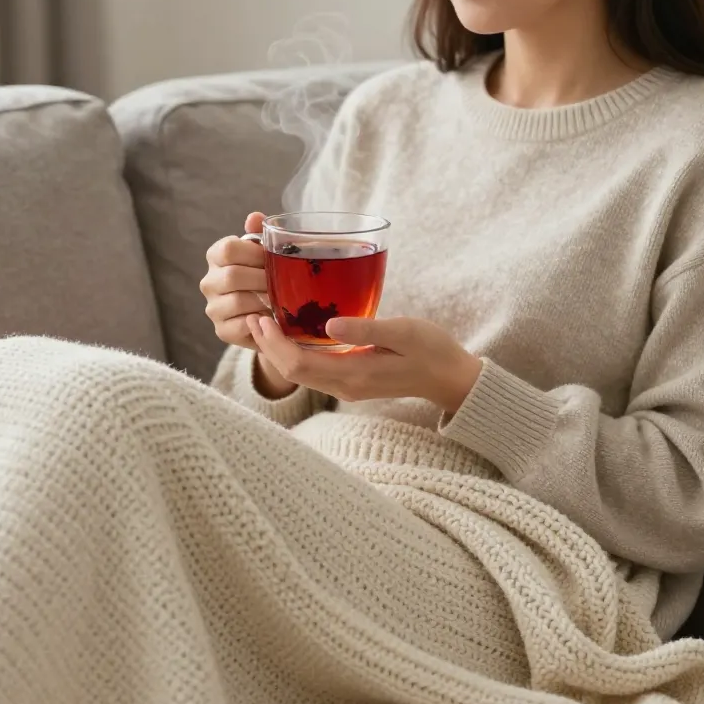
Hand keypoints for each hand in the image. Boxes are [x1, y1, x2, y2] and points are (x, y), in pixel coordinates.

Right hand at [201, 212, 297, 398]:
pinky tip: (273, 318)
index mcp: (216, 256)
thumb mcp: (266, 253)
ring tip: (280, 301)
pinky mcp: (222, 330)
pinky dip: (260, 321)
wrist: (269, 314)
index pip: (228, 249)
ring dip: (263, 301)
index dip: (254, 254)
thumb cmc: (267, 276)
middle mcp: (209, 281)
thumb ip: (261, 233)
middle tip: (282, 284)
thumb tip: (254, 217)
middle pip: (233, 276)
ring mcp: (213, 308)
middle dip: (262, 280)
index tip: (270, 260)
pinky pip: (241, 325)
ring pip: (237, 301)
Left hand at [247, 313, 482, 413]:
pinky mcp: (352, 382)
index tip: (261, 318)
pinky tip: (293, 333)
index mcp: (355, 375)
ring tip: (265, 323)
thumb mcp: (403, 332)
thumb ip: (366, 329)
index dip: (274, 343)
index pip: (300, 364)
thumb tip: (328, 324)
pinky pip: (314, 371)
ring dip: (280, 351)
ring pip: (301, 373)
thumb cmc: (431, 350)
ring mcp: (347, 387)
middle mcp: (345, 386)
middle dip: (269, 346)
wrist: (450, 378)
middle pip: (294, 372)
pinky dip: (296, 353)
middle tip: (253, 316)